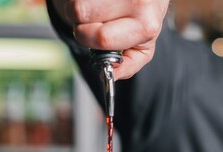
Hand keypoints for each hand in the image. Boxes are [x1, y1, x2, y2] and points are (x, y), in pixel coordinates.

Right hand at [50, 0, 170, 78]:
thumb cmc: (144, 19)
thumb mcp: (143, 46)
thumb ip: (128, 64)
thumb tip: (110, 74)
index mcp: (146, 26)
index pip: (103, 37)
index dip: (88, 38)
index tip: (91, 36)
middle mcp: (138, 1)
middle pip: (81, 12)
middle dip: (79, 20)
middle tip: (94, 19)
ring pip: (76, 0)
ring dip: (76, 4)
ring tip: (95, 7)